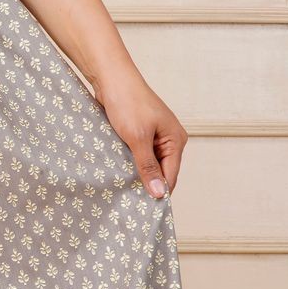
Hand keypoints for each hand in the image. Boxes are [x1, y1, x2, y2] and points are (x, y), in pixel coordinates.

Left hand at [89, 68, 186, 197]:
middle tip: (129, 203)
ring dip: (136, 173)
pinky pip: (138, 154)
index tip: (143, 211)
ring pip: (148, 163)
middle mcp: (169, 139)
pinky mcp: (140, 132)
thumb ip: (147, 166)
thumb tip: (158, 193)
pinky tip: (118, 171)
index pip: (171, 176)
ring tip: (122, 189)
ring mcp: (154, 135)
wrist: (111, 77)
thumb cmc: (127, 103)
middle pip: (161, 171)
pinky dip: (129, 162)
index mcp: (176, 140)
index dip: (158, 193)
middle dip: (147, 183)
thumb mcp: (137, 138)